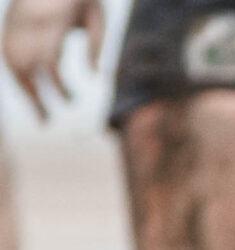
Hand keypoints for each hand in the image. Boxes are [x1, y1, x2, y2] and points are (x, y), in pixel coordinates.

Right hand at [2, 0, 104, 120]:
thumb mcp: (96, 14)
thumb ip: (96, 43)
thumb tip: (96, 74)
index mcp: (53, 22)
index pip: (50, 61)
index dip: (58, 85)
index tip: (71, 100)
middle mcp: (29, 23)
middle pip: (26, 66)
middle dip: (35, 96)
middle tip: (47, 121)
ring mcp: (15, 22)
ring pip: (12, 62)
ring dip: (23, 89)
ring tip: (39, 112)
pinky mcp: (8, 23)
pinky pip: (7, 54)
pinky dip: (16, 75)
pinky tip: (28, 90)